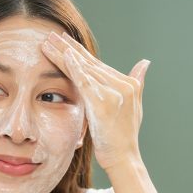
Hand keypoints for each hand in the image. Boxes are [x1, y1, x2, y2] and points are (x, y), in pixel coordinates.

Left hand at [42, 31, 150, 170]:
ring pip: (83, 68)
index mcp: (125, 84)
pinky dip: (75, 68)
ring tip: (48, 42)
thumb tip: (144, 63)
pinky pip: (86, 82)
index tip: (63, 40)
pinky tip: (65, 56)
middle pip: (88, 63)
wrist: (123, 157)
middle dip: (68, 48)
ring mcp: (114, 93)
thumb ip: (136, 83)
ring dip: (64, 54)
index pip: (96, 64)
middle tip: (51, 35)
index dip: (78, 51)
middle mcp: (121, 85)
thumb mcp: (132, 107)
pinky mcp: (104, 103)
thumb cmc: (122, 137)